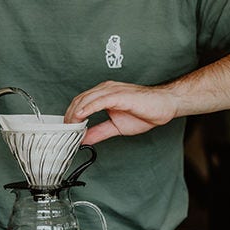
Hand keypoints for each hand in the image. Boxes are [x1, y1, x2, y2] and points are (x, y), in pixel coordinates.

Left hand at [64, 81, 179, 144]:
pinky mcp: (119, 95)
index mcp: (103, 95)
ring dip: (75, 114)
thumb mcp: (116, 127)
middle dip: (69, 116)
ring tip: (70, 126)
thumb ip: (99, 132)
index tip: (66, 129)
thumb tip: (85, 139)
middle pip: (79, 100)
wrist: (165, 106)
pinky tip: (81, 117)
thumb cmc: (145, 112)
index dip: (70, 115)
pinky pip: (99, 100)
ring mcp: (112, 91)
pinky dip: (88, 108)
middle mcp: (105, 90)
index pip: (80, 103)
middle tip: (65, 131)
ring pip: (86, 99)